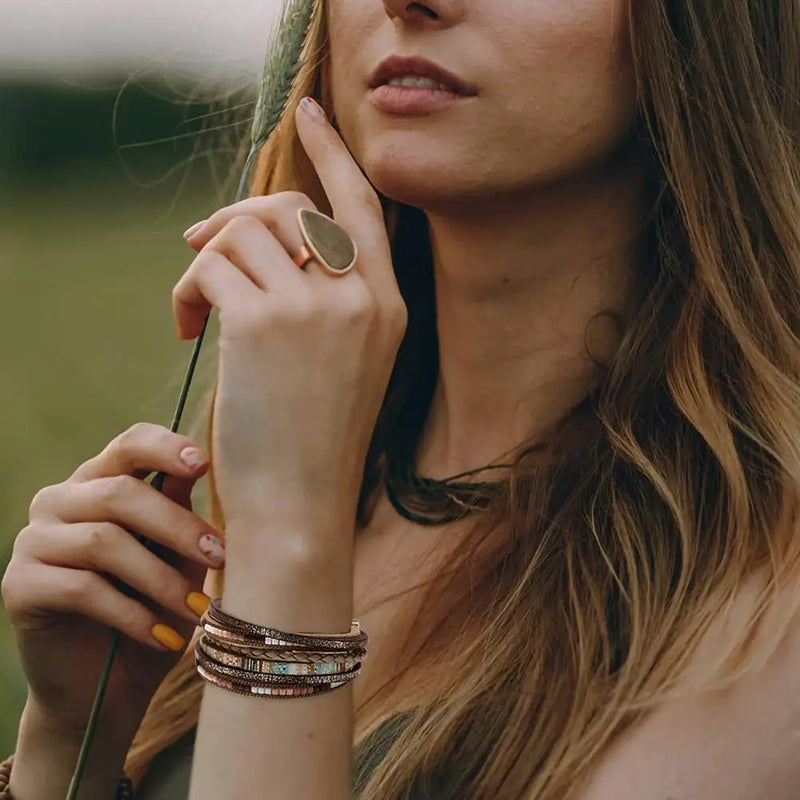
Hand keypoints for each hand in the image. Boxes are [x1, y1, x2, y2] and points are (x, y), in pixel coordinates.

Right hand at [1, 423, 224, 734]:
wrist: (108, 687)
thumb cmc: (155, 609)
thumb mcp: (176, 559)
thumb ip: (178, 513)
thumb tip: (193, 468)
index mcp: (100, 482)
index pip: (129, 445)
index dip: (165, 448)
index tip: (204, 464)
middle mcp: (60, 501)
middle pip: (120, 493)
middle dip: (177, 526)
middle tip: (219, 558)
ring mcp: (33, 541)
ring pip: (104, 541)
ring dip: (160, 579)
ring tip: (196, 610)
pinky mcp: (18, 586)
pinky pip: (82, 589)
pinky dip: (132, 614)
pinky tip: (163, 637)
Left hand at [173, 97, 407, 550]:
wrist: (301, 509)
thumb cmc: (314, 444)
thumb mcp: (342, 364)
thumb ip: (322, 298)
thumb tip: (258, 237)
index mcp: (389, 306)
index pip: (365, 206)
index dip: (333, 155)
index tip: (308, 113)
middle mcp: (362, 298)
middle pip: (290, 208)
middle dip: (238, 217)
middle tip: (201, 247)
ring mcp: (318, 308)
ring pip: (245, 232)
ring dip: (207, 260)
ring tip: (196, 312)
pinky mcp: (264, 324)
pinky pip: (211, 264)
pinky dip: (188, 290)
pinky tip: (188, 331)